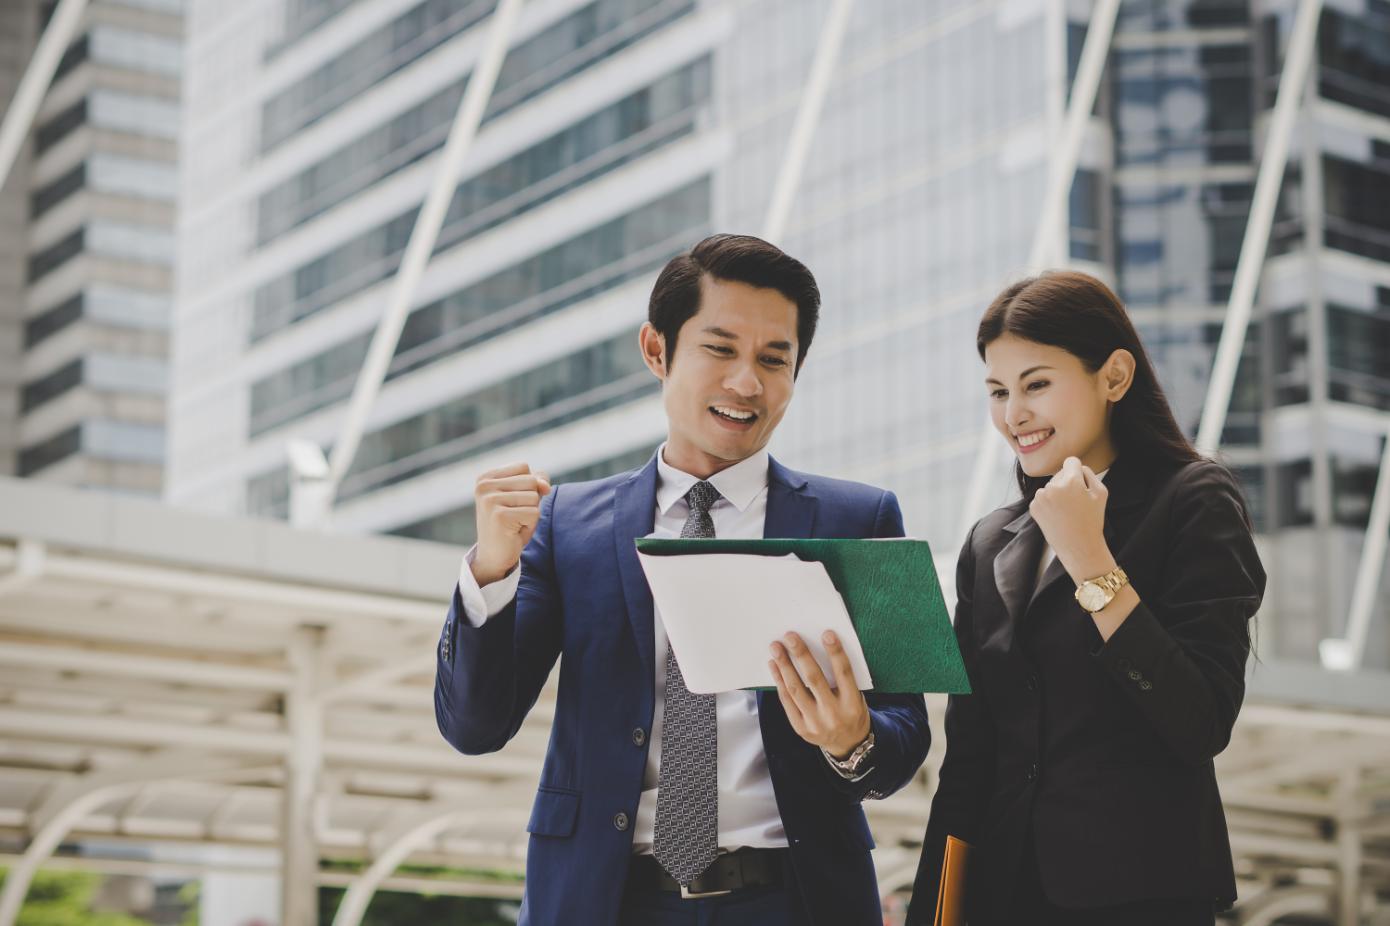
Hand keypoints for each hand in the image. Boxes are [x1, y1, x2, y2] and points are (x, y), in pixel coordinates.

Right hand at [472, 463, 550, 585]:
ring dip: (531, 514)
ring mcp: (490, 500)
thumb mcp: (523, 498)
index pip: (524, 467)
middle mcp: (484, 486)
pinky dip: (530, 525)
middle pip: (531, 481)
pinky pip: (534, 513)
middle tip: (514, 516)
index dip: (528, 487)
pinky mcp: (500, 516)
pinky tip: (514, 532)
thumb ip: (536, 483)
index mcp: (486, 478)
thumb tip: (545, 486)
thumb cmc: (510, 525)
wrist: (494, 557)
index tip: (511, 503)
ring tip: (514, 524)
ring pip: (534, 497)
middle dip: (531, 501)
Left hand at [768, 631, 870, 758]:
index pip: (844, 673)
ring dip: (784, 665)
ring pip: (796, 689)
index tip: (826, 634)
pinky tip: (775, 666)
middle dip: (801, 655)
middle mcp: (833, 714)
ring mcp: (815, 723)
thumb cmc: (851, 712)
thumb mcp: (855, 697)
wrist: (849, 745)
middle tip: (790, 636)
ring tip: (776, 647)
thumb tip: (817, 649)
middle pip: (814, 679)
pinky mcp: (801, 728)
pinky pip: (787, 701)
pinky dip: (779, 682)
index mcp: (852, 703)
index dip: (835, 653)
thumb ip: (841, 678)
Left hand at [1029, 456, 1114, 583]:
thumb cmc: (1093, 520)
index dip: (1077, 470)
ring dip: (1057, 493)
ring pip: (1051, 486)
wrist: (1078, 547)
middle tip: (1077, 503)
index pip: (1071, 461)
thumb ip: (1089, 473)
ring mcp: (1040, 498)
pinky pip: (1043, 497)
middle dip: (1068, 483)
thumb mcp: (1102, 493)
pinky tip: (1058, 516)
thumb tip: (1077, 466)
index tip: (1079, 479)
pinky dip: (1049, 504)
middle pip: (1060, 474)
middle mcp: (1052, 487)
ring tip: (1067, 511)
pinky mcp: (1033, 507)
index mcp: (1070, 481)